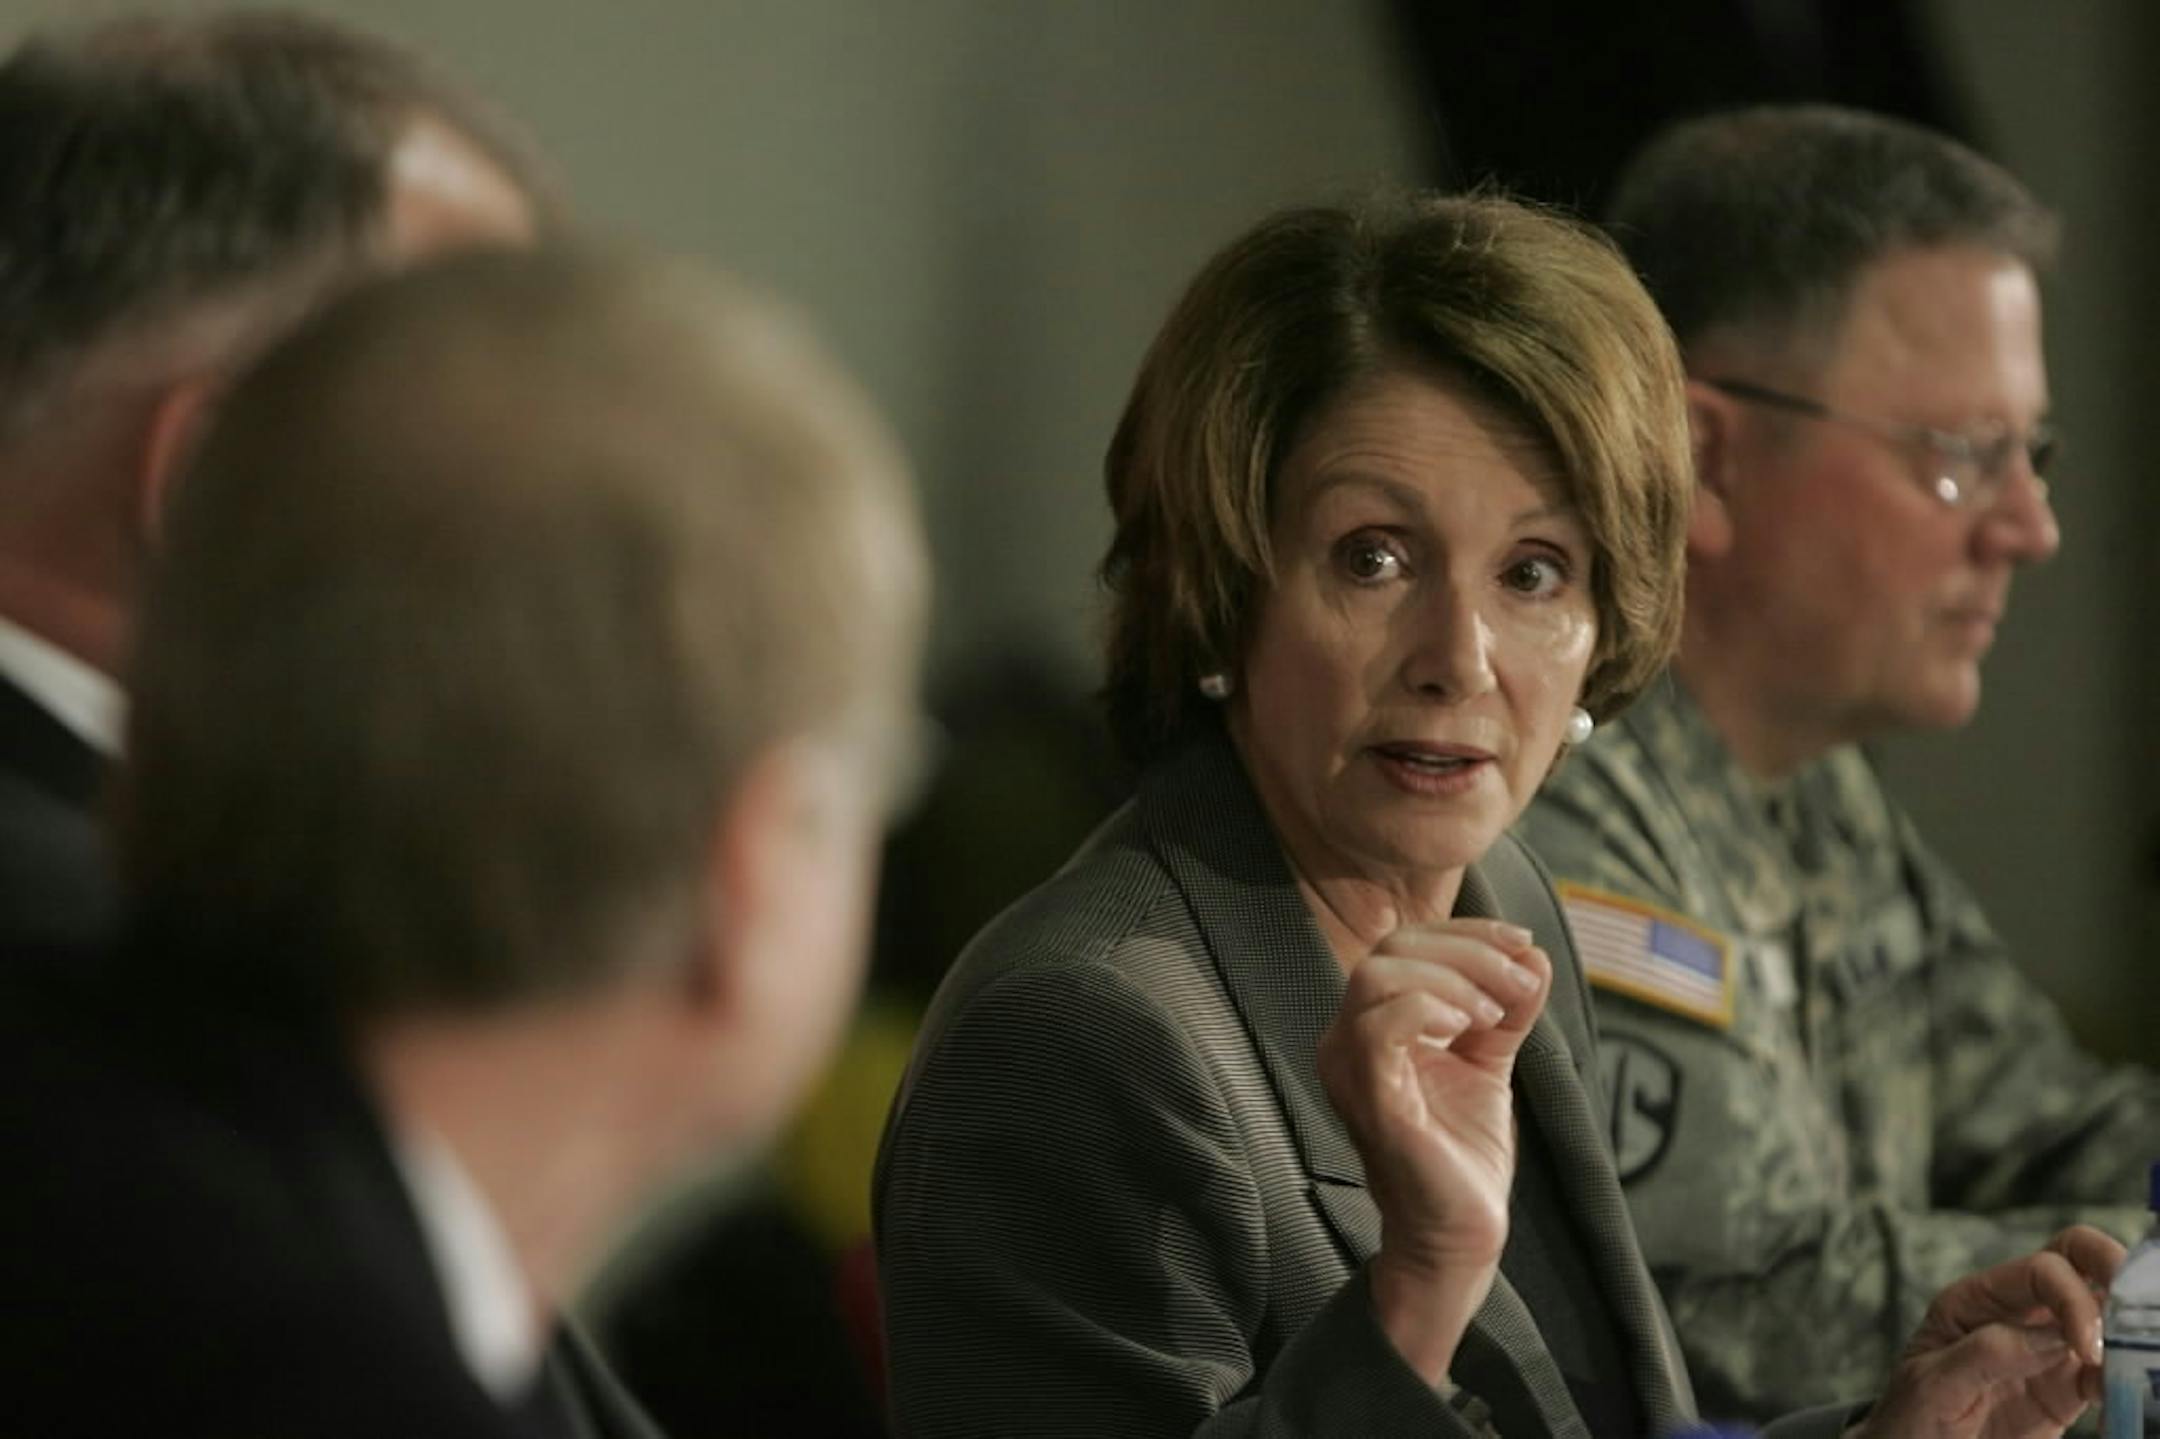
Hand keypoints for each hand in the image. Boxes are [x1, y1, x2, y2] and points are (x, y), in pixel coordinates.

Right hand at [1315, 919, 1550, 1381]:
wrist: (1460, 1231)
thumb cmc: (1462, 1151)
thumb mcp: (1489, 1059)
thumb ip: (1505, 1008)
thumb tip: (1532, 956)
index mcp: (1368, 1025)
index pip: (1401, 946)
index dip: (1465, 934)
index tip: (1523, 944)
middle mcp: (1345, 1040)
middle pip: (1389, 950)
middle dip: (1467, 952)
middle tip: (1518, 982)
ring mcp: (1350, 1069)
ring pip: (1378, 977)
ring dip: (1453, 978)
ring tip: (1496, 1011)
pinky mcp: (1369, 1099)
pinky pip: (1379, 1027)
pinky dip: (1429, 1010)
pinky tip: (1470, 1029)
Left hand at [1855, 1226, 2124, 1438]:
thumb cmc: (1911, 1419)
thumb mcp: (1931, 1384)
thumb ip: (1985, 1354)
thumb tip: (2051, 1336)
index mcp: (1977, 1300)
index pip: (2040, 1269)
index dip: (2074, 1297)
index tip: (2088, 1345)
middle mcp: (2016, 1315)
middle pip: (2075, 1263)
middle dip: (2113, 1270)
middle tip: (2140, 1309)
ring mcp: (2045, 1350)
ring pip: (2102, 1314)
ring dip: (2127, 1328)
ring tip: (2141, 1357)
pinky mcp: (2065, 1391)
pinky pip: (2108, 1372)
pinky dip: (2125, 1378)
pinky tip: (2124, 1395)